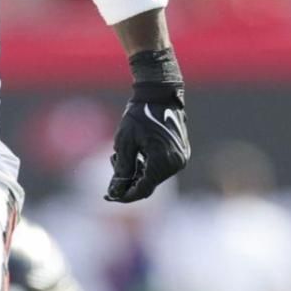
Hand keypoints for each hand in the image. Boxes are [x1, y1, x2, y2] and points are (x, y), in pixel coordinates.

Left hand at [106, 52, 188, 202]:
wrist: (159, 94)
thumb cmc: (139, 115)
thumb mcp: (125, 143)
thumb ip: (121, 170)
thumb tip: (114, 192)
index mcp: (163, 161)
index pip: (143, 189)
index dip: (125, 195)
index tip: (109, 196)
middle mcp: (176, 163)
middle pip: (148, 184)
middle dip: (128, 180)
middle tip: (113, 163)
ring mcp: (180, 159)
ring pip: (154, 176)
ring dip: (136, 172)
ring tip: (120, 155)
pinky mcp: (180, 153)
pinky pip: (161, 168)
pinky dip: (146, 165)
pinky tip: (135, 154)